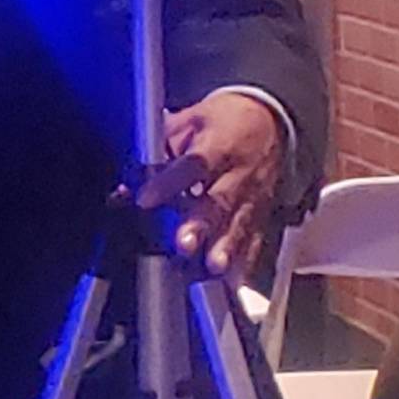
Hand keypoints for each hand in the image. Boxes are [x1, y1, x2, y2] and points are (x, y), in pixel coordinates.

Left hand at [148, 90, 288, 281]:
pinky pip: (256, 237)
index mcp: (218, 144)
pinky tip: (235, 280)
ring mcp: (255, 194)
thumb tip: (127, 183)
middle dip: (201, 224)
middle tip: (183, 244)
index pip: (191, 164)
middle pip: (219, 200)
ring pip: (240, 223)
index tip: (144, 199)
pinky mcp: (264, 211)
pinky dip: (246, 260)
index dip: (168, 182)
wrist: (271, 119)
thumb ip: (158, 150)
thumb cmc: (224, 121)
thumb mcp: (189, 120)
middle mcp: (239, 172)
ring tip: (213, 267)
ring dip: (226, 247)